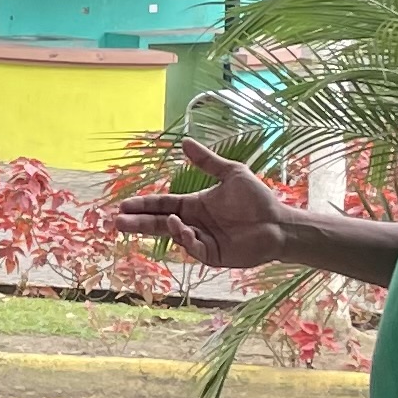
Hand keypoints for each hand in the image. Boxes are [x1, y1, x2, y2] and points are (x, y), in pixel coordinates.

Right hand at [110, 141, 289, 270]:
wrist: (280, 223)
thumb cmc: (257, 198)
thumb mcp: (231, 173)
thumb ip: (207, 161)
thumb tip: (184, 141)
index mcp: (194, 204)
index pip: (162, 205)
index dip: (143, 205)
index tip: (124, 204)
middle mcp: (194, 223)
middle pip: (160, 223)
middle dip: (139, 223)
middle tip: (118, 222)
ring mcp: (202, 241)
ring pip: (175, 236)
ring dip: (167, 229)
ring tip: (168, 221)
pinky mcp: (213, 256)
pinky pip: (194, 249)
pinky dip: (186, 240)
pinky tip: (184, 228)